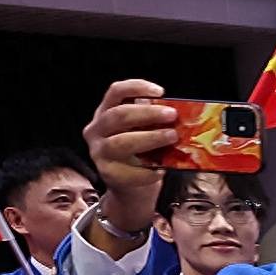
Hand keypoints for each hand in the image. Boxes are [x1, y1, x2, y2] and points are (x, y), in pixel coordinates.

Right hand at [81, 77, 175, 233]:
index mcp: (106, 112)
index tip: (160, 92)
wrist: (131, 187)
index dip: (137, 87)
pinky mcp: (108, 173)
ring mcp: (99, 152)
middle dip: (148, 113)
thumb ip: (153, 120)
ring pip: (120, 142)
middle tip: (172, 115)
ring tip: (171, 137)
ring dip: (149, 138)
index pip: (116, 92)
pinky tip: (162, 169)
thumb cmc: (141, 153)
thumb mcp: (145, 130)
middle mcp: (97, 130)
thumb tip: (178, 110)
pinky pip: (128, 171)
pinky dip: (148, 170)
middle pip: (119, 115)